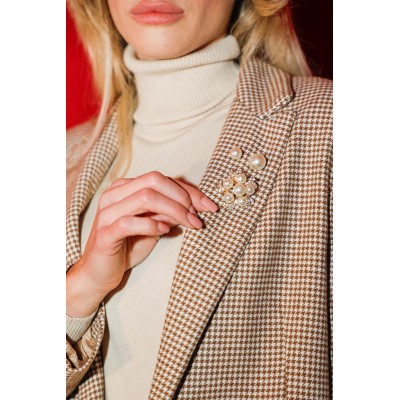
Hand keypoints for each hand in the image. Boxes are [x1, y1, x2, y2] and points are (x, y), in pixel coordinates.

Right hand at [66, 171, 217, 316]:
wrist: (100, 273)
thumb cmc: (128, 246)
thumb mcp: (154, 225)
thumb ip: (169, 212)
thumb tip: (196, 205)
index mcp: (125, 188)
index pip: (162, 179)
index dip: (189, 190)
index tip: (210, 206)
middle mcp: (114, 195)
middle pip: (155, 181)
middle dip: (183, 197)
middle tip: (197, 217)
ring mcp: (107, 212)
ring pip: (146, 197)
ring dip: (174, 210)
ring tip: (189, 224)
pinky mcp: (105, 233)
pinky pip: (130, 222)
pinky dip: (152, 225)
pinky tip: (165, 231)